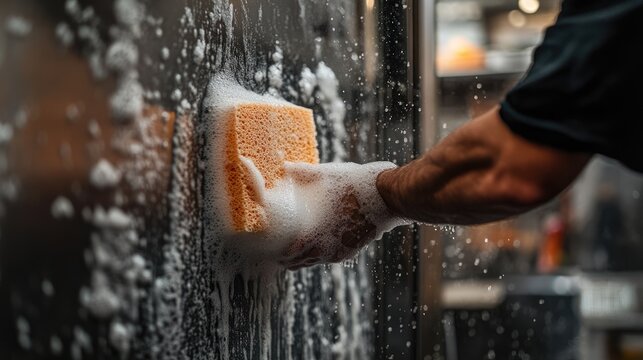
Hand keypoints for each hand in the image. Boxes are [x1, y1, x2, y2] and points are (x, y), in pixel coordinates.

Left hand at [270, 161, 402, 269]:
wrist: (386, 195)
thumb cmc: (353, 184)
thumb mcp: (321, 174)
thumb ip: (297, 172)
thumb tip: (280, 166)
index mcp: (310, 239)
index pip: (285, 257)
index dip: (275, 251)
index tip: (268, 244)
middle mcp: (324, 252)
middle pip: (297, 262)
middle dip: (287, 255)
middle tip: (278, 244)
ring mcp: (339, 253)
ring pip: (313, 260)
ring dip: (303, 254)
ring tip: (296, 241)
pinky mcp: (351, 250)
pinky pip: (329, 255)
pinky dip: (320, 249)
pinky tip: (320, 236)